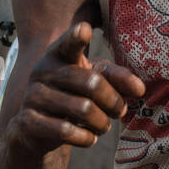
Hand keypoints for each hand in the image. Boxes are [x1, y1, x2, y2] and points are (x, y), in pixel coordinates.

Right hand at [11, 22, 144, 154]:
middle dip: (113, 101)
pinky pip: (66, 131)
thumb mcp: (93, 81)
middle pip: (92, 83)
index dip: (76, 37)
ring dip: (102, 123)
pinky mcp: (28, 121)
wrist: (37, 131)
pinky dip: (86, 138)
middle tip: (120, 111)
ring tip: (104, 126)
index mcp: (58, 54)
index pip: (68, 44)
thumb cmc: (72, 97)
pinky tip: (89, 138)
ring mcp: (33, 96)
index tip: (86, 30)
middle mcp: (42, 71)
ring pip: (83, 109)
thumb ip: (116, 78)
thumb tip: (140, 89)